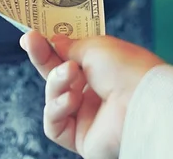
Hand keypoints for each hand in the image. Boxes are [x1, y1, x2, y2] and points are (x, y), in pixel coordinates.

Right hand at [21, 31, 163, 158]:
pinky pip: (54, 124)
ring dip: (56, 83)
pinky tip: (73, 99)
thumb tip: (54, 41)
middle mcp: (94, 93)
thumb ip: (70, 46)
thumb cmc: (126, 69)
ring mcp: (87, 116)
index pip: (70, 58)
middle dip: (42, 58)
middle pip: (57, 76)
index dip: (50, 47)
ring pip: (53, 97)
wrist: (142, 102)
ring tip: (70, 75)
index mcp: (103, 70)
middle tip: (30, 41)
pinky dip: (58, 108)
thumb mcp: (95, 47)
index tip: (32, 35)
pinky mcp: (81, 137)